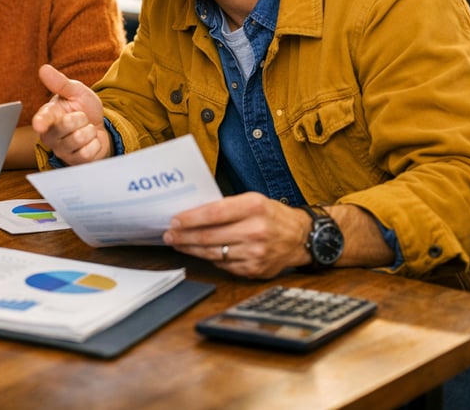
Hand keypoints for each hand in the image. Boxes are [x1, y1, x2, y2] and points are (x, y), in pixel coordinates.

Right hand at [31, 64, 109, 164]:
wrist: (100, 126)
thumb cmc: (83, 108)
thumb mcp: (76, 92)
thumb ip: (60, 83)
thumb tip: (43, 69)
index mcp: (47, 116)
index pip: (42, 119)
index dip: (41, 122)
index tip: (39, 124)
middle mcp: (50, 135)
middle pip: (66, 125)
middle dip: (81, 117)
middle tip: (80, 117)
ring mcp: (61, 150)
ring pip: (79, 138)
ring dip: (89, 130)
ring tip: (85, 129)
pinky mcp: (75, 161)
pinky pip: (88, 152)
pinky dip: (95, 143)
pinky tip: (90, 142)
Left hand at [161, 192, 310, 278]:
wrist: (300, 237)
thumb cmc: (271, 215)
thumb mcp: (252, 200)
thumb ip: (225, 206)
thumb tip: (191, 214)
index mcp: (253, 207)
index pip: (213, 214)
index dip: (190, 219)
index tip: (174, 221)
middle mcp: (256, 230)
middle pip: (209, 236)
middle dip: (184, 236)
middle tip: (169, 235)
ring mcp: (256, 253)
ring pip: (213, 253)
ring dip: (191, 249)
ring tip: (178, 244)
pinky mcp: (255, 270)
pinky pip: (224, 265)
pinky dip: (210, 259)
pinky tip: (200, 253)